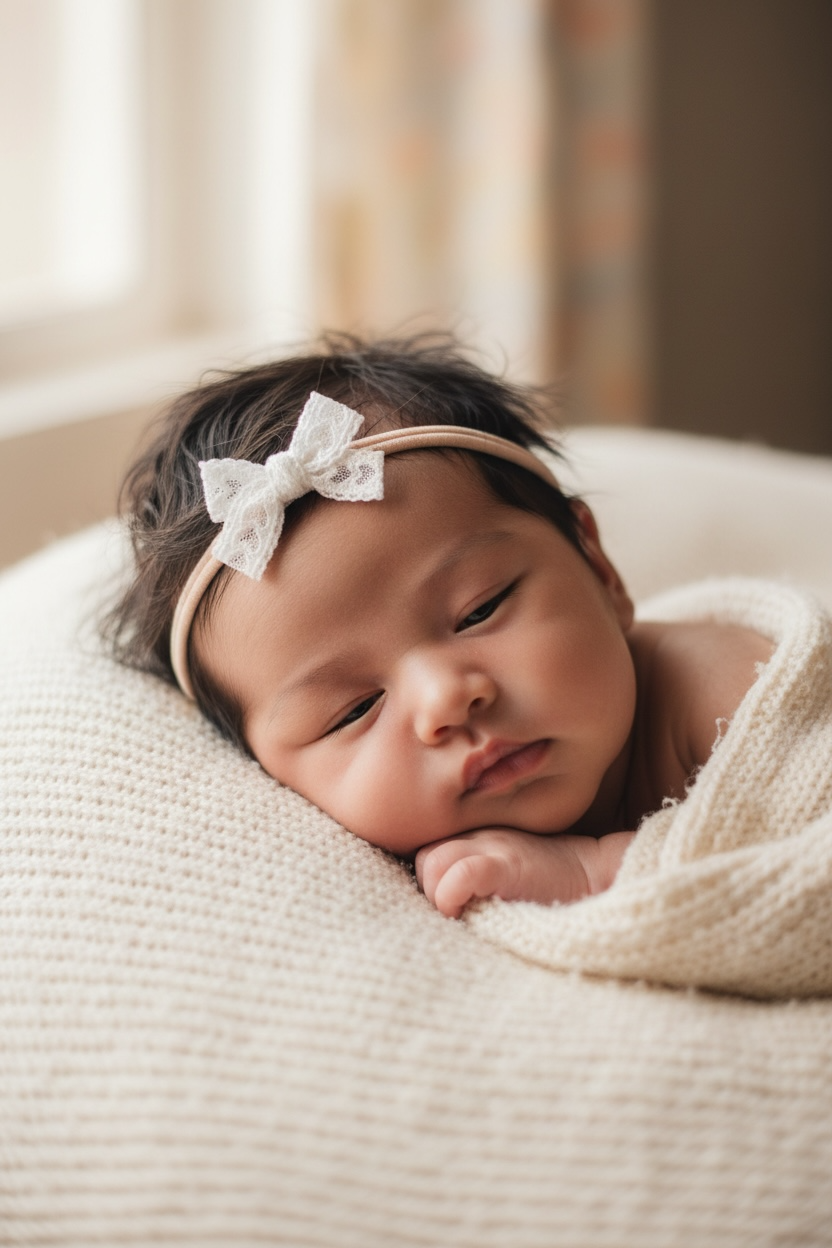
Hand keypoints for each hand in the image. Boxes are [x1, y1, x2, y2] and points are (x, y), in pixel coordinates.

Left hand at [415, 827, 626, 918]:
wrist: (602, 875)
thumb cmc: (555, 886)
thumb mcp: (509, 873)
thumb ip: (476, 877)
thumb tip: (443, 910)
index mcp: (479, 839)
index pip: (427, 855)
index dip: (430, 886)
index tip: (449, 909)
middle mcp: (482, 837)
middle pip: (423, 858)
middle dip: (430, 892)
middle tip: (456, 915)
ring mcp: (495, 848)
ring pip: (432, 863)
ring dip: (439, 897)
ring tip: (465, 917)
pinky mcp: (509, 865)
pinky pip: (461, 873)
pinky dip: (452, 895)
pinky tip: (468, 912)